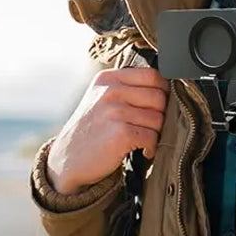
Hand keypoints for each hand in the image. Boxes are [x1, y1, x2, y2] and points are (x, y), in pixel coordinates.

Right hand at [46, 67, 169, 194]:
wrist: (67, 160)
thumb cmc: (92, 129)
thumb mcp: (101, 98)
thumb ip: (127, 88)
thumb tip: (168, 86)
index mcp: (108, 78)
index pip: (152, 75)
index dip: (162, 91)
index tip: (159, 106)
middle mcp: (110, 91)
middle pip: (159, 97)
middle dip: (160, 115)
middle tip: (150, 127)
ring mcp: (114, 111)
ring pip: (158, 118)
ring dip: (156, 133)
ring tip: (143, 139)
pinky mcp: (120, 133)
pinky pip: (152, 136)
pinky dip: (151, 147)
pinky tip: (143, 151)